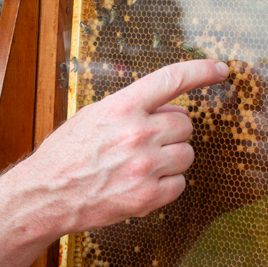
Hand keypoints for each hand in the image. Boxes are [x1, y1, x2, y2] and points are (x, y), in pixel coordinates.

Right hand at [16, 58, 229, 235]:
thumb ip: (132, 108)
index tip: (221, 70)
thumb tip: (170, 109)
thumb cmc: (66, 154)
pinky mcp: (148, 196)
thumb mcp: (94, 116)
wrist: (46, 194)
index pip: (172, 79)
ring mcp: (145, 166)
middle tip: (148, 141)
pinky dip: (166, 185)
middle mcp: (137, 133)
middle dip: (173, 131)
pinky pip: (180, 184)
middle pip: (185, 123)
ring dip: (172, 158)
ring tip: (142, 164)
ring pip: (186, 154)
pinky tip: (141, 184)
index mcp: (122, 106)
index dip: (202, 71)